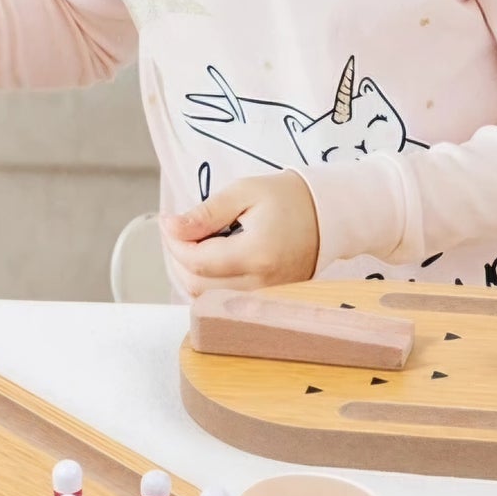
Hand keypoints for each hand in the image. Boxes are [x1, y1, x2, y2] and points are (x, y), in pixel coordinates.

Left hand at [160, 170, 320, 297]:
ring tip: (197, 242)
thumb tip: (171, 227)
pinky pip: (222, 303)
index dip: (174, 242)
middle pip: (196, 286)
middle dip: (178, 258)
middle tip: (181, 230)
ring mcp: (265, 298)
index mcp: (257, 254)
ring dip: (190, 273)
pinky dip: (207, 284)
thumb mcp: (243, 192)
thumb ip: (206, 213)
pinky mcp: (265, 302)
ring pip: (206, 300)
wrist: (327, 215)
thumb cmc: (287, 199)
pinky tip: (211, 260)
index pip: (196, 262)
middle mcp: (261, 284)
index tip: (169, 221)